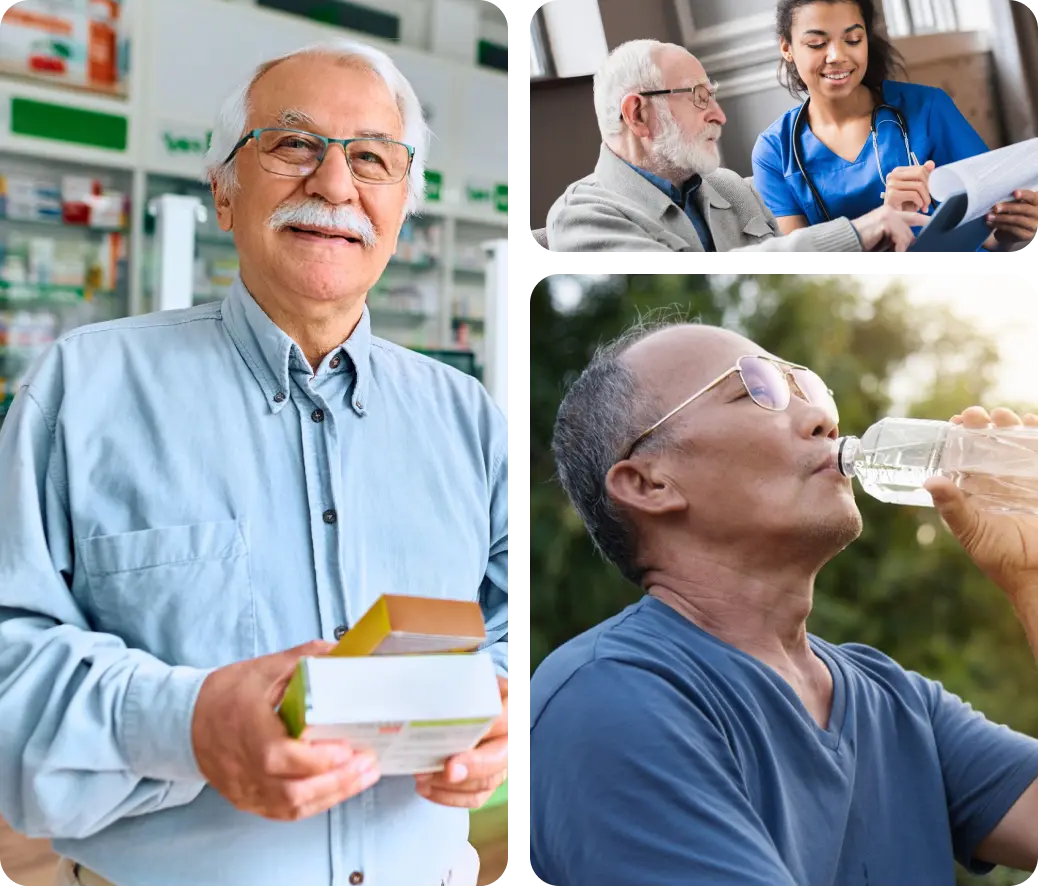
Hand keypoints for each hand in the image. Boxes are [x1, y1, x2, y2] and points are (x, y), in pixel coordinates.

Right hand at [191, 640, 381, 820]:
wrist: (184, 721)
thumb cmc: (225, 694)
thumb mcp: (264, 668)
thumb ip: (305, 658)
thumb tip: (342, 650)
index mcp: (248, 731)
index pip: (282, 756)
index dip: (318, 758)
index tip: (348, 747)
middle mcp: (245, 768)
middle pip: (293, 791)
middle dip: (338, 781)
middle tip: (369, 764)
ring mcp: (245, 790)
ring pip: (292, 806)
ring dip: (333, 794)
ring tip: (363, 776)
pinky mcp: (248, 800)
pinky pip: (284, 812)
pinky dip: (315, 803)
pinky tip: (338, 789)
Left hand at [414, 674, 509, 807]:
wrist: (466, 699)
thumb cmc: (463, 686)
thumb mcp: (462, 676)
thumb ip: (452, 682)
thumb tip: (423, 683)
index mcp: (507, 705)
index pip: (505, 720)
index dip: (488, 731)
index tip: (461, 740)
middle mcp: (509, 737)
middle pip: (499, 759)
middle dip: (472, 767)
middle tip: (447, 769)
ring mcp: (500, 761)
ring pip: (486, 783)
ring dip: (453, 785)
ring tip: (423, 776)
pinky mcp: (488, 780)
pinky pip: (476, 797)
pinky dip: (450, 797)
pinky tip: (427, 789)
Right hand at [850, 205, 931, 253]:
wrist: (847, 237)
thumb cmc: (860, 238)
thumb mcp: (881, 234)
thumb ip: (894, 233)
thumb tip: (910, 241)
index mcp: (889, 212)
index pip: (911, 216)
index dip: (923, 220)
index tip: (931, 223)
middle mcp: (890, 212)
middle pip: (909, 231)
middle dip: (907, 243)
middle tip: (900, 251)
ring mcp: (889, 216)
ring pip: (906, 236)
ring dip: (899, 247)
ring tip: (890, 251)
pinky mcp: (887, 222)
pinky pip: (900, 239)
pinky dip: (897, 248)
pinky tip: (892, 251)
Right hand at [882, 160, 935, 211]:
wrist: (894, 218)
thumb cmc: (904, 202)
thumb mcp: (915, 187)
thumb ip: (923, 174)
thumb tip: (931, 163)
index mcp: (897, 171)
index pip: (920, 168)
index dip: (929, 179)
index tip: (930, 190)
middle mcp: (892, 175)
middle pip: (920, 174)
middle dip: (929, 188)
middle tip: (928, 199)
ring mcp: (891, 185)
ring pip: (919, 186)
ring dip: (925, 198)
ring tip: (924, 205)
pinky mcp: (892, 195)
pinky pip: (914, 195)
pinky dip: (920, 202)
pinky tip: (918, 207)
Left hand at [924, 406, 1037, 600]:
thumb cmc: (1001, 556)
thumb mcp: (972, 531)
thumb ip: (953, 507)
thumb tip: (930, 481)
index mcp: (973, 491)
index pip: (961, 457)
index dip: (957, 438)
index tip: (953, 422)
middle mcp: (995, 482)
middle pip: (986, 445)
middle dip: (981, 427)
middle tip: (975, 415)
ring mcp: (1021, 480)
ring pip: (1013, 445)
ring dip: (1008, 426)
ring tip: (1002, 416)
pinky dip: (1035, 435)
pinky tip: (1029, 422)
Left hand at [984, 189, 1037, 246]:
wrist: (1008, 232)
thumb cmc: (1011, 212)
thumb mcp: (1012, 204)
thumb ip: (1011, 200)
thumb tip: (999, 196)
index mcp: (1037, 202)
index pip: (1033, 197)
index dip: (1025, 194)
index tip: (1014, 193)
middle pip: (1025, 208)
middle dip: (1009, 207)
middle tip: (995, 207)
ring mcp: (1034, 225)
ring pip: (1018, 220)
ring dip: (1001, 218)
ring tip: (988, 216)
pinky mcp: (1027, 235)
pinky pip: (1013, 229)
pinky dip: (1000, 225)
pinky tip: (990, 223)